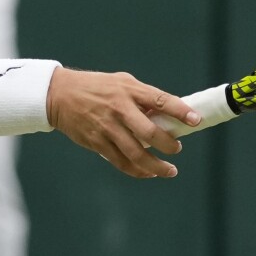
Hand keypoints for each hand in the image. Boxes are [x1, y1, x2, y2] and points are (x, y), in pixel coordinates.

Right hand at [45, 69, 198, 177]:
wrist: (59, 96)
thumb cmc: (95, 87)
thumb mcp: (121, 83)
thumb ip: (143, 96)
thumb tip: (167, 114)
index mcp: (129, 90)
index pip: (160, 101)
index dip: (180, 111)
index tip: (196, 120)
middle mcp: (119, 109)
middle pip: (150, 133)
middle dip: (168, 145)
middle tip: (177, 149)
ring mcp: (107, 128)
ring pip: (136, 154)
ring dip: (156, 165)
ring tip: (169, 170)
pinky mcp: (97, 142)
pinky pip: (121, 162)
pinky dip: (138, 171)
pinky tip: (148, 172)